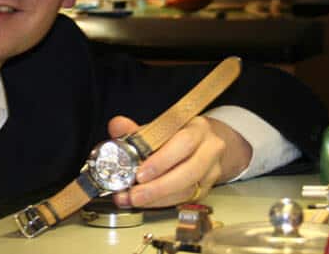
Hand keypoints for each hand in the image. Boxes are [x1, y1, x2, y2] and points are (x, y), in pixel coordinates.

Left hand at [108, 115, 250, 207]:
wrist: (207, 143)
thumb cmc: (181, 134)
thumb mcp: (163, 126)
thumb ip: (138, 130)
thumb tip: (117, 125)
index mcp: (198, 129)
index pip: (184, 143)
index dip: (161, 160)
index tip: (140, 173)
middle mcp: (209, 150)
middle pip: (189, 172)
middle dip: (158, 187)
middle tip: (134, 194)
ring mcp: (211, 171)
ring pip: (187, 189)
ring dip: (157, 198)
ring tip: (133, 200)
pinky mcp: (206, 189)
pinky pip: (184, 199)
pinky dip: (162, 202)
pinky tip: (144, 202)